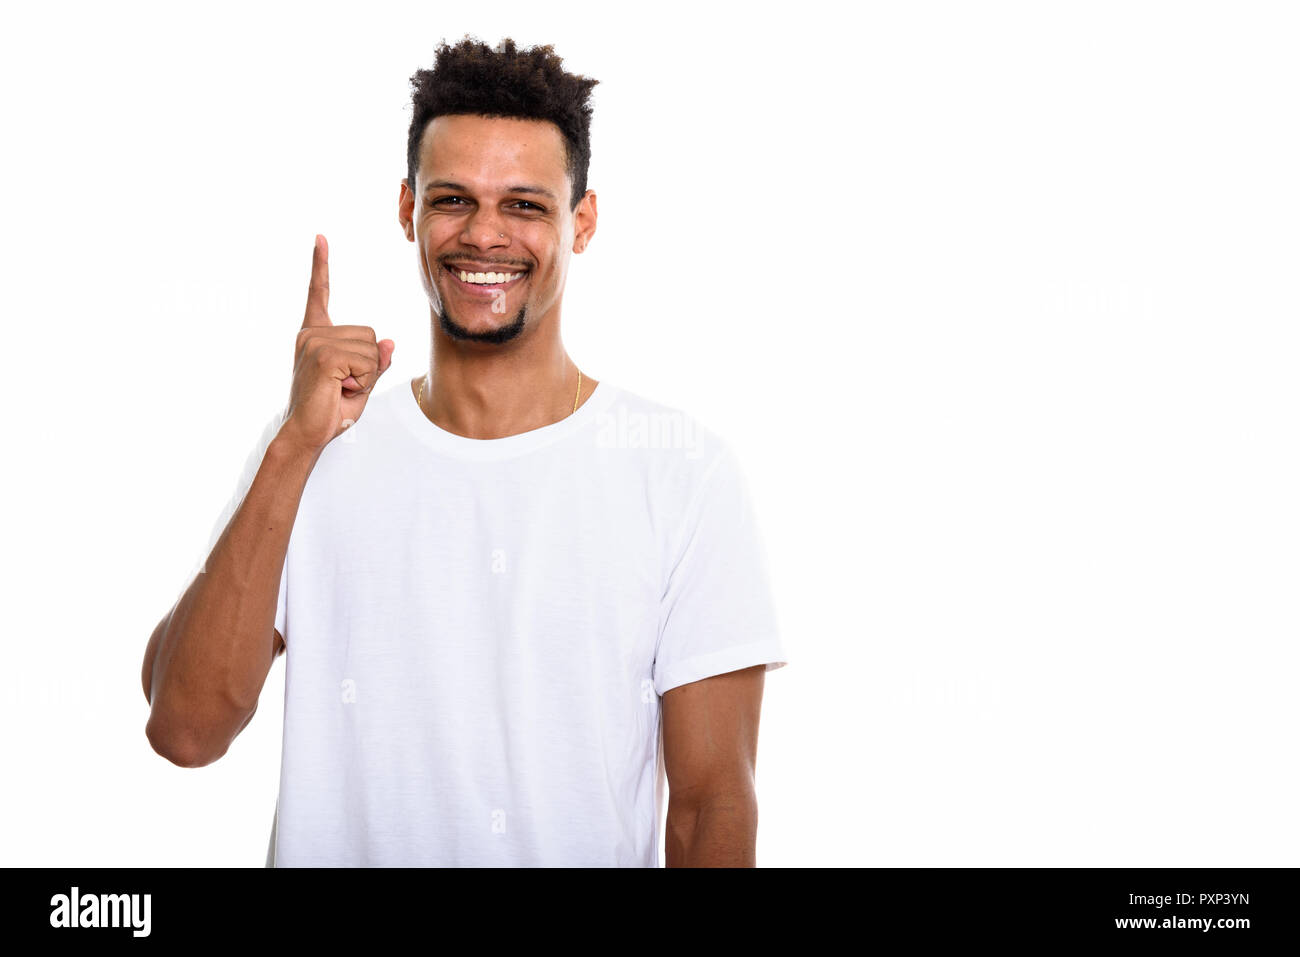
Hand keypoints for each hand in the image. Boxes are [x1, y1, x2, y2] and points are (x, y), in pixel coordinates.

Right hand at [280, 234, 394, 453]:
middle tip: (344, 385)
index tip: (320, 238)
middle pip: (371, 334)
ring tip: (340, 388)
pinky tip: (340, 389)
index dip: (321, 265)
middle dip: (370, 366)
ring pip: (372, 349)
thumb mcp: (361, 382)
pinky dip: (364, 381)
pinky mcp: (323, 355)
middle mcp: (312, 333)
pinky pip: (367, 362)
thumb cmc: (330, 410)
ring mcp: (315, 341)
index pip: (319, 294)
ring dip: (367, 375)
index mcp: (315, 334)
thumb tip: (389, 342)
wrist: (307, 433)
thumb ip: (375, 361)